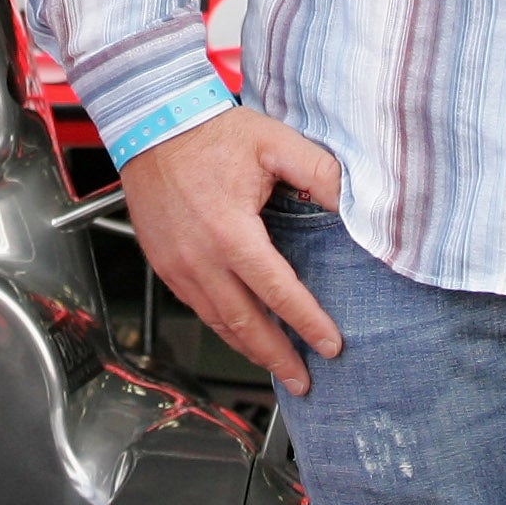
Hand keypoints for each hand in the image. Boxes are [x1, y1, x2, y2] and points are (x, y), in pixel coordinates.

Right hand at [117, 109, 343, 394]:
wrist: (152, 123)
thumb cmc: (210, 132)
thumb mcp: (275, 143)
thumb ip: (321, 173)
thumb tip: (353, 206)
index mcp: (231, 233)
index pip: (278, 292)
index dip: (307, 323)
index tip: (330, 345)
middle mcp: (200, 258)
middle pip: (245, 323)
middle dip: (277, 357)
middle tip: (304, 381)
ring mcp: (177, 265)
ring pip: (218, 322)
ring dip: (249, 349)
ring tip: (276, 367)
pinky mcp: (164, 263)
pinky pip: (196, 307)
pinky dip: (222, 328)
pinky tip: (239, 333)